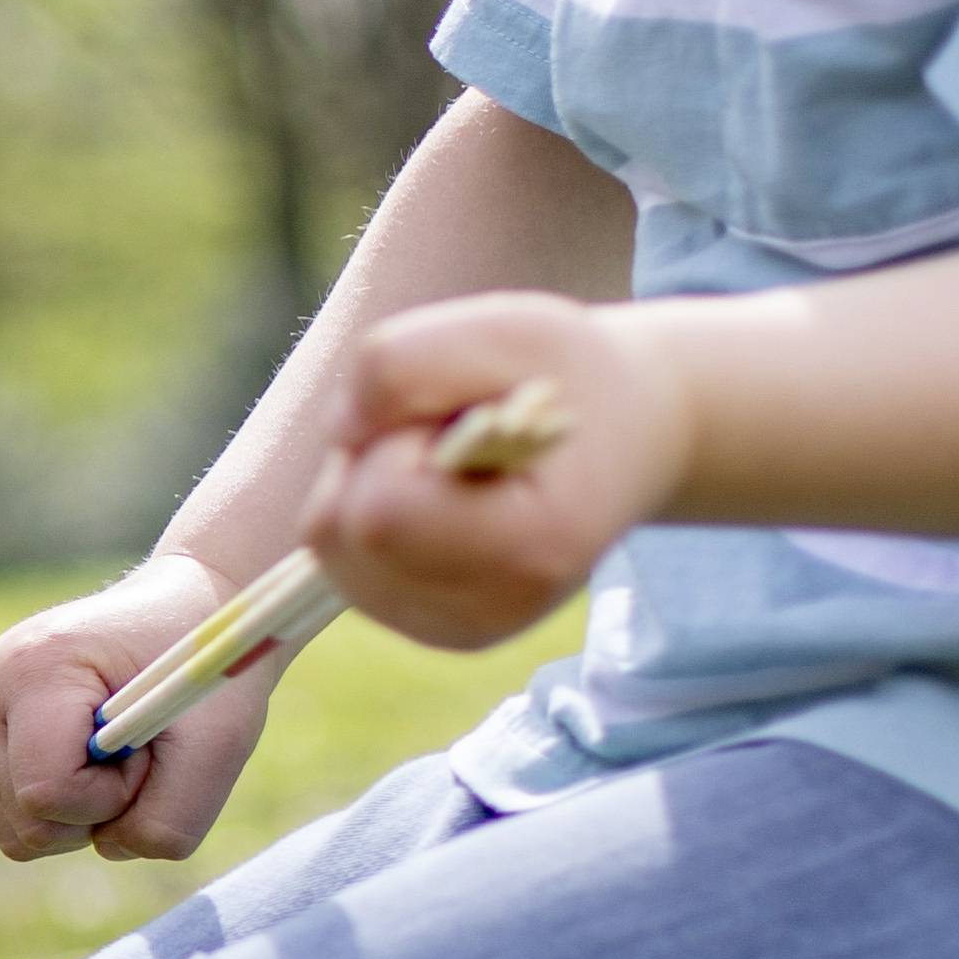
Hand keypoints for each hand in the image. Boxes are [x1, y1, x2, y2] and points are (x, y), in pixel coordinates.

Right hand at [0, 557, 280, 863]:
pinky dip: (61, 809)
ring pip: (11, 831)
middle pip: (23, 825)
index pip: (46, 794)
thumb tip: (108, 848)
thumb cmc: (204, 668)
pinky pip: (9, 818)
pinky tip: (90, 759)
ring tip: (115, 754)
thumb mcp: (220, 744)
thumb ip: (171, 818)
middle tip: (136, 750)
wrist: (186, 608)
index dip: (109, 797)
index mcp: (34, 671)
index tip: (146, 750)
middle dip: (95, 809)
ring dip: (77, 814)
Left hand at [317, 292, 673, 649]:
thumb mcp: (508, 330)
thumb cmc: (569, 377)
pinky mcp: (430, 626)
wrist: (628, 436)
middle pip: (337, 533)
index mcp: (531, 548)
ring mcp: (455, 628)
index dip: (391, 443)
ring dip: (366, 485)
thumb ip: (405, 364)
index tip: (459, 416)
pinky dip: (370, 513)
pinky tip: (435, 494)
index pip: (379, 513)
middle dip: (370, 461)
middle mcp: (489, 611)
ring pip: (330, 549)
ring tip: (445, 461)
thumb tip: (341, 430)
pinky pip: (345, 562)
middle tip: (448, 433)